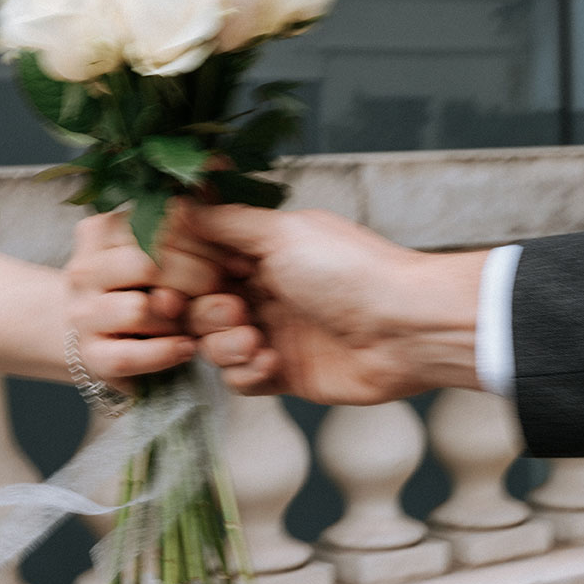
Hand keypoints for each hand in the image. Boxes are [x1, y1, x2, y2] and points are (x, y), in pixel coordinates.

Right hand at [64, 210, 255, 388]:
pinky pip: (129, 355)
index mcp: (105, 232)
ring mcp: (85, 314)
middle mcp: (87, 268)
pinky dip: (165, 352)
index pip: (154, 224)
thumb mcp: (187, 245)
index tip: (240, 261)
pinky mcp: (95, 359)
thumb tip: (218, 163)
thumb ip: (199, 209)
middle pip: (149, 263)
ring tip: (205, 323)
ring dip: (182, 321)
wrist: (155, 347)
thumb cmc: (175, 291)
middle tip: (232, 295)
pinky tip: (188, 348)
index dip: (204, 242)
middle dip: (199, 279)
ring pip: (139, 310)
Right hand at [183, 205, 486, 404]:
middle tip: (238, 309)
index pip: (201, 260)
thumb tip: (179, 203)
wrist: (406, 328)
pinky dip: (247, 372)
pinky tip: (274, 363)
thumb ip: (224, 221)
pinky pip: (239, 379)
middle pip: (199, 305)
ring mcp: (274, 332)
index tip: (178, 280)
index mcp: (264, 251)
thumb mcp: (282, 233)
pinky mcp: (285, 374)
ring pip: (213, 345)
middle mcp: (265, 290)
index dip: (184, 273)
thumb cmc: (350, 271)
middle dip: (207, 310)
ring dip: (225, 344)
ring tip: (257, 339)